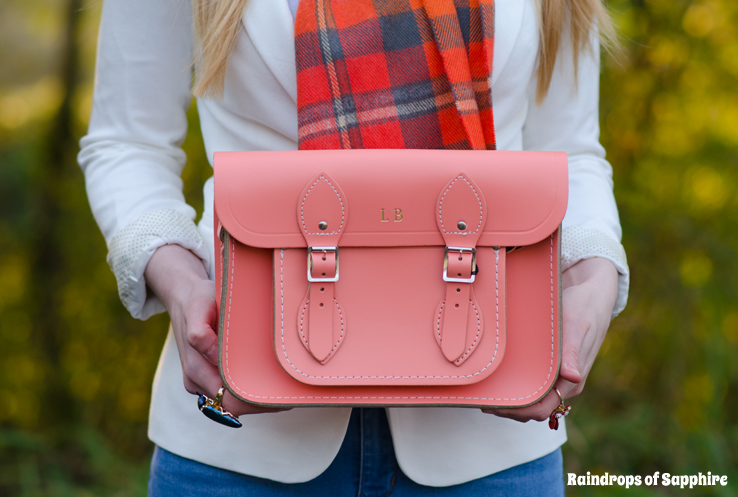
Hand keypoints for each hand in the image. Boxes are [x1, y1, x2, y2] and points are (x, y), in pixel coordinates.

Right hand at [145, 244, 286, 415]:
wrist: (185, 298)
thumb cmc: (197, 302)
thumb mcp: (198, 309)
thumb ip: (200, 334)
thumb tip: (213, 356)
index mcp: (196, 369)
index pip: (227, 400)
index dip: (251, 402)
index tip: (276, 396)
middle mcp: (197, 380)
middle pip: (232, 405)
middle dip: (258, 402)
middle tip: (288, 395)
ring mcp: (202, 381)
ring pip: (232, 401)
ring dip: (254, 397)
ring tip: (282, 389)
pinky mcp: (209, 376)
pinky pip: (230, 391)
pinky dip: (248, 389)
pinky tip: (269, 382)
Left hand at [482, 257, 618, 421]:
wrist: (593, 293)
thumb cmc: (583, 307)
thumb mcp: (575, 325)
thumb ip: (572, 352)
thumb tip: (573, 377)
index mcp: (572, 380)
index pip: (542, 409)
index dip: (517, 412)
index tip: (493, 406)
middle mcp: (566, 383)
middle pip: (534, 409)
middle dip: (509, 409)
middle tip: (482, 400)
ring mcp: (561, 377)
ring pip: (533, 399)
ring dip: (512, 400)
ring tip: (486, 393)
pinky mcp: (555, 367)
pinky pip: (535, 385)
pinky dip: (517, 388)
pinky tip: (499, 380)